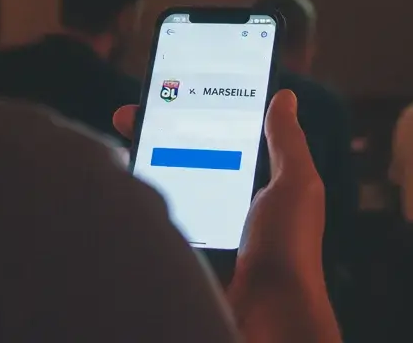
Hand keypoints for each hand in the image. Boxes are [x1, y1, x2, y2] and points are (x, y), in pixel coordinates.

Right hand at [113, 91, 338, 342]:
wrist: (268, 318)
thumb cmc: (289, 252)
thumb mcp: (295, 186)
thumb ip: (287, 142)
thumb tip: (284, 97)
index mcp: (258, 187)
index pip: (221, 139)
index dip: (194, 115)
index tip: (168, 95)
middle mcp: (230, 207)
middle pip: (184, 159)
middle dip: (155, 135)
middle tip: (124, 118)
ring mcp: (203, 233)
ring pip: (166, 191)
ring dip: (142, 169)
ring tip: (117, 146)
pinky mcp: (183, 258)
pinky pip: (156, 227)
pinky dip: (138, 210)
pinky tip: (119, 190)